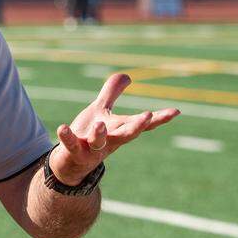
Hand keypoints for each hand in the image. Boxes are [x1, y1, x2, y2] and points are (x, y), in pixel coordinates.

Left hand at [49, 73, 179, 184]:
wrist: (69, 162)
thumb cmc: (88, 134)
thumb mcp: (100, 111)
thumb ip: (111, 93)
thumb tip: (128, 75)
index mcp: (118, 129)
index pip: (141, 124)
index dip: (159, 118)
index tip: (176, 111)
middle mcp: (109, 140)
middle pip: (126, 134)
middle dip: (137, 126)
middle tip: (148, 115)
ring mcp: (92, 148)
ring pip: (99, 142)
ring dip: (100, 134)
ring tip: (99, 124)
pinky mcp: (74, 152)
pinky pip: (70, 145)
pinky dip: (67, 137)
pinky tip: (62, 128)